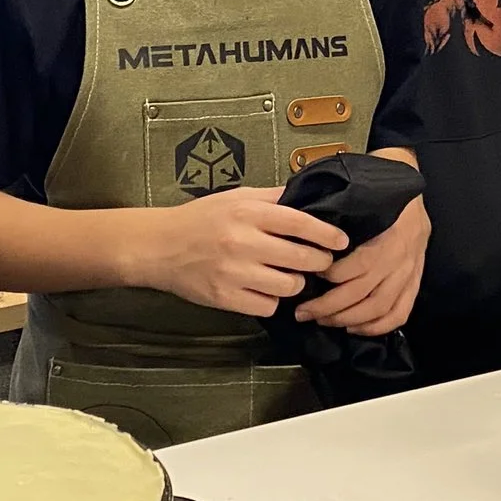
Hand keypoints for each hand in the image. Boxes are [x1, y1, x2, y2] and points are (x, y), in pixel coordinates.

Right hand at [141, 187, 345, 316]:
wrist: (158, 246)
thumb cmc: (200, 218)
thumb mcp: (235, 197)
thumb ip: (272, 198)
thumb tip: (309, 194)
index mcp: (248, 213)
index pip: (300, 223)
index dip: (326, 233)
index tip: (342, 241)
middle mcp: (242, 242)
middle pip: (301, 258)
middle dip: (319, 262)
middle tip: (320, 262)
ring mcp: (233, 272)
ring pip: (288, 286)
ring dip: (295, 283)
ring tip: (288, 276)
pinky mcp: (225, 298)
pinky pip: (267, 306)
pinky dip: (272, 300)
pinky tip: (266, 290)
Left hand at [295, 196, 429, 335]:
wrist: (407, 182)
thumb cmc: (374, 188)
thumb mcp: (354, 192)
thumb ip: (332, 212)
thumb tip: (299, 225)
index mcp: (385, 232)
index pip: (356, 265)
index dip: (329, 276)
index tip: (307, 276)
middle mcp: (398, 255)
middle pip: (362, 292)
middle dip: (328, 307)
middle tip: (304, 312)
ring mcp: (409, 271)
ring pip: (378, 307)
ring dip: (348, 320)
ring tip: (324, 321)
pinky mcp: (415, 280)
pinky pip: (400, 313)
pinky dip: (377, 327)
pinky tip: (356, 328)